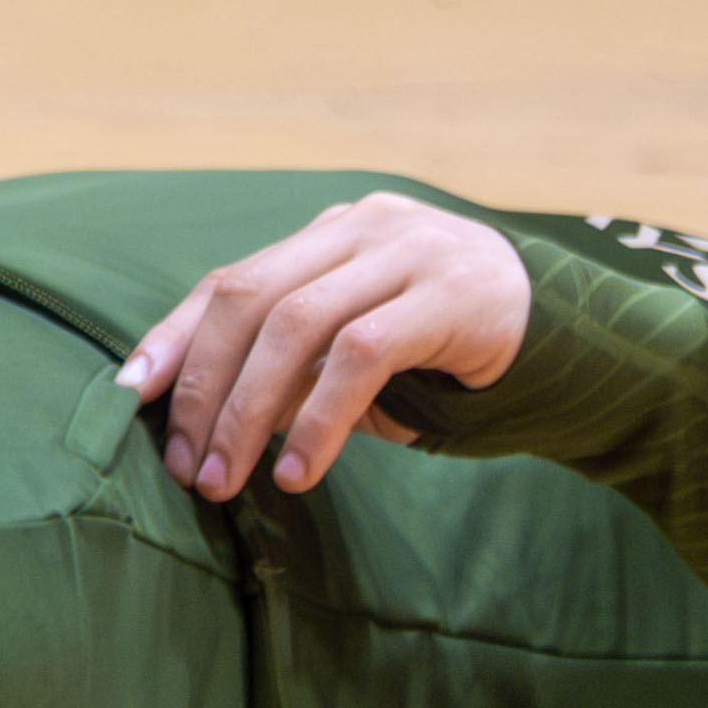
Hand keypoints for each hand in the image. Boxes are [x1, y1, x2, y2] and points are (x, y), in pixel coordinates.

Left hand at [117, 196, 532, 499]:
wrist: (575, 337)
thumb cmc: (452, 352)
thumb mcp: (365, 347)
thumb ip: (300, 365)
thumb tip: (206, 424)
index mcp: (334, 234)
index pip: (233, 280)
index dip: (176, 338)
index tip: (131, 397)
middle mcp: (365, 228)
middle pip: (252, 299)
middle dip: (206, 387)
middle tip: (187, 466)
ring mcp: (409, 252)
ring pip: (297, 325)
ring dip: (250, 411)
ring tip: (227, 479)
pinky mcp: (449, 294)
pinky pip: (361, 356)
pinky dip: (319, 420)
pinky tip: (299, 471)